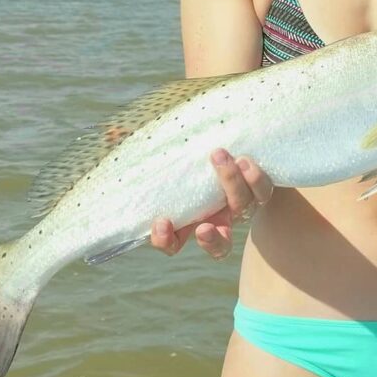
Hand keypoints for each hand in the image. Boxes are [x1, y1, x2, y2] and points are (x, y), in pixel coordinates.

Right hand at [149, 149, 273, 259]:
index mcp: (190, 221)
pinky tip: (246, 161)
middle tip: (202, 226)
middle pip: (219, 240)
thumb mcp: (169, 157)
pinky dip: (257, 180)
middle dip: (210, 238)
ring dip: (233, 186)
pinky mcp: (261, 188)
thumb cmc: (194, 157)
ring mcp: (241, 205)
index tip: (161, 223)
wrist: (242, 149)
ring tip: (227, 159)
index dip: (166, 240)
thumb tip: (113, 132)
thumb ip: (145, 151)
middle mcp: (218, 220)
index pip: (174, 243)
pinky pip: (264, 191)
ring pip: (243, 208)